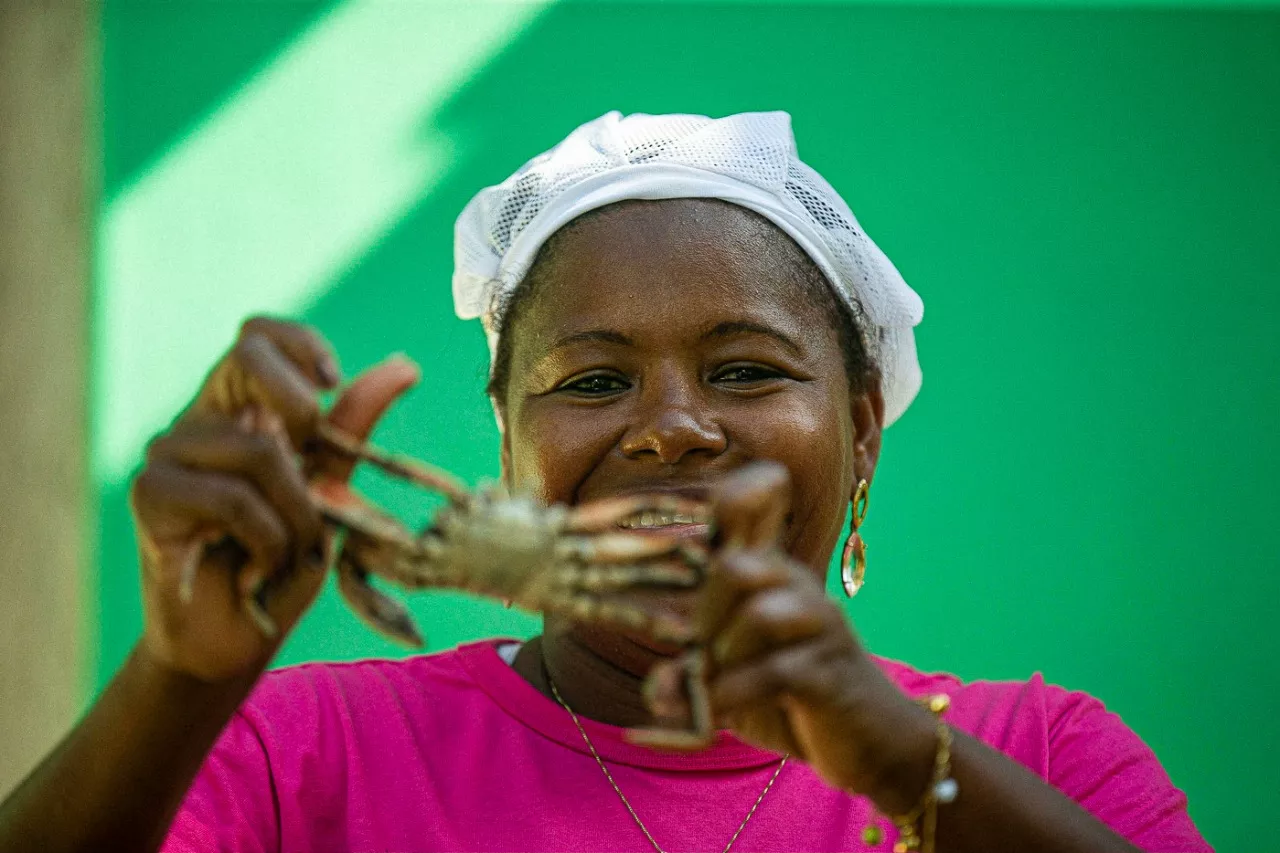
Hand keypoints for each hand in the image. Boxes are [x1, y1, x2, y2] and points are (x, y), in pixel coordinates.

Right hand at [129, 316, 419, 683]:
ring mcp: (168, 454)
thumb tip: (405, 366)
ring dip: (296, 515)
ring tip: (285, 553)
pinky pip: (234, 499)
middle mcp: (199, 420)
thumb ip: (352, 428)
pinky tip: (256, 569)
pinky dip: (267, 541)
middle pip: (246, 354)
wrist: (236, 642)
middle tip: (309, 472)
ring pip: (260, 449)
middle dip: (301, 410)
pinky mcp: (150, 495)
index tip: (332, 385)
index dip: (300, 344)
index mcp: (240, 409)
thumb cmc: (281, 563)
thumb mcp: (329, 490)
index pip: (258, 335)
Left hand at [680, 462, 934, 803]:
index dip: (730, 495)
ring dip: (724, 652)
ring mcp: (820, 623)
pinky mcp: (830, 668)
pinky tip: (716, 714)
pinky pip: (775, 670)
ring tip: (715, 680)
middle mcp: (796, 585)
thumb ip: (694, 673)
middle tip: (700, 653)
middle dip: (704, 615)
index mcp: (770, 574)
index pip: (751, 507)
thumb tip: (659, 687)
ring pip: (760, 613)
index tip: (689, 520)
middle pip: (736, 567)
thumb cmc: (794, 698)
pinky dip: (732, 694)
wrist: (873, 741)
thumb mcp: (735, 679)